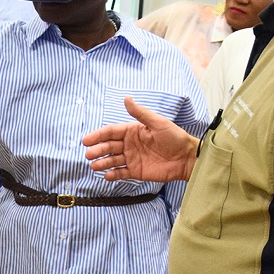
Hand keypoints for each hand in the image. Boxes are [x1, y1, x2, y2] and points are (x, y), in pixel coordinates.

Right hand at [83, 96, 198, 182]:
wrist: (187, 158)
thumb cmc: (174, 137)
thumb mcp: (157, 123)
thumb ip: (140, 113)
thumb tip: (126, 98)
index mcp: (132, 131)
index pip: (111, 132)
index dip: (98, 135)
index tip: (86, 140)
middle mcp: (129, 144)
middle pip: (108, 146)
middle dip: (97, 150)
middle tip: (88, 155)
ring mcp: (132, 158)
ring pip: (112, 160)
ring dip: (102, 163)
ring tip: (94, 166)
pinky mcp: (136, 171)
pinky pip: (121, 173)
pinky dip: (113, 174)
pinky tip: (106, 175)